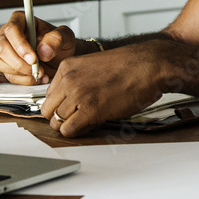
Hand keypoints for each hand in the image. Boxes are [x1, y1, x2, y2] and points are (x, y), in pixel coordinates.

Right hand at [0, 11, 78, 84]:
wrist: (59, 59)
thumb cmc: (59, 44)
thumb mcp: (66, 37)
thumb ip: (57, 39)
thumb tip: (43, 50)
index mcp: (21, 20)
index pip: (12, 29)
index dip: (20, 45)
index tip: (33, 58)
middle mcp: (9, 34)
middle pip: (2, 48)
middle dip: (20, 63)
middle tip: (38, 69)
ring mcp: (4, 50)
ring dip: (21, 73)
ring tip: (40, 73)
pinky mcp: (4, 65)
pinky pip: (5, 75)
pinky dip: (22, 80)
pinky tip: (35, 77)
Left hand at [41, 39, 196, 136]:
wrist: (151, 65)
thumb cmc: (130, 66)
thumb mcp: (94, 66)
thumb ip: (76, 80)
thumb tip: (68, 101)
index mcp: (67, 67)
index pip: (48, 95)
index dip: (61, 105)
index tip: (73, 108)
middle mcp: (68, 80)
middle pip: (47, 110)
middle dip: (61, 117)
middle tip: (78, 118)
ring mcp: (78, 94)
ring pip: (56, 122)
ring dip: (71, 125)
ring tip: (89, 121)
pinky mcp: (91, 110)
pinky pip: (69, 130)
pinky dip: (77, 132)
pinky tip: (91, 125)